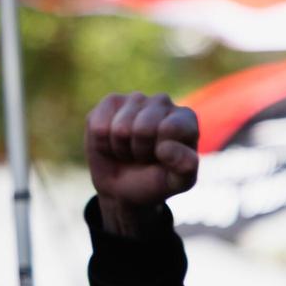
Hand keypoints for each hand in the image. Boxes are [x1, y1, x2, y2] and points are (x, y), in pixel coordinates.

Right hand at [85, 92, 199, 233]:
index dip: (161, 152)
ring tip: (130, 151)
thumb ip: (184, 167)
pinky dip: (103, 144)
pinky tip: (113, 142)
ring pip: (120, 129)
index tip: (163, 159)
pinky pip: (99, 128)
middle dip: (140, 151)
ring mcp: (135, 99)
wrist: (124, 186)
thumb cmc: (156, 181)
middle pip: (143, 129)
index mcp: (186, 119)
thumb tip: (166, 148)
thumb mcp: (178, 182)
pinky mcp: (110, 102)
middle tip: (144, 157)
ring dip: (122, 149)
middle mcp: (163, 102)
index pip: (170, 129)